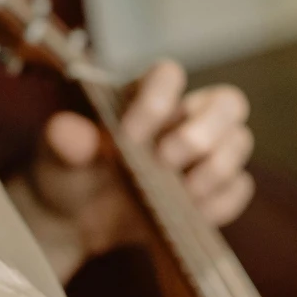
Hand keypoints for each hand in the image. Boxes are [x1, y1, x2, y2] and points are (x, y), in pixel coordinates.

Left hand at [9, 62, 254, 281]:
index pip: (170, 75)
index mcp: (144, 95)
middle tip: (165, 160)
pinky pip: (238, 188)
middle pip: (229, 102)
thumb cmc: (68, 173)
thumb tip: (68, 133)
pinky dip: (220, 202)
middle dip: (203, 133)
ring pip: (240, 142)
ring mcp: (203, 154)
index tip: (128, 138)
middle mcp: (182, 117)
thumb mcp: (56, 157)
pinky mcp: (212, 191)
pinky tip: (191, 213)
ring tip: (182, 193)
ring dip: (216, 168)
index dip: (157, 101)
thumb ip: (64, 141)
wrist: (74, 221)